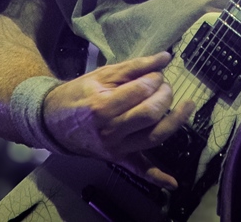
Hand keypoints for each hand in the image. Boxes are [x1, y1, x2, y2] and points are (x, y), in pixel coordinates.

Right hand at [42, 51, 192, 188]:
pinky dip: (157, 177)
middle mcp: (110, 130)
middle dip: (165, 95)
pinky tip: (173, 183)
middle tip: (165, 85)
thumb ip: (135, 66)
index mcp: (103, 106)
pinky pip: (139, 170)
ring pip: (153, 138)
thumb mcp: (102, 75)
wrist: (53, 121)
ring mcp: (115, 148)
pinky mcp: (118, 158)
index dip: (155, 79)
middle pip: (150, 114)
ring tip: (187, 105)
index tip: (155, 73)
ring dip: (175, 121)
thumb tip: (165, 57)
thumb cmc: (79, 94)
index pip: (142, 90)